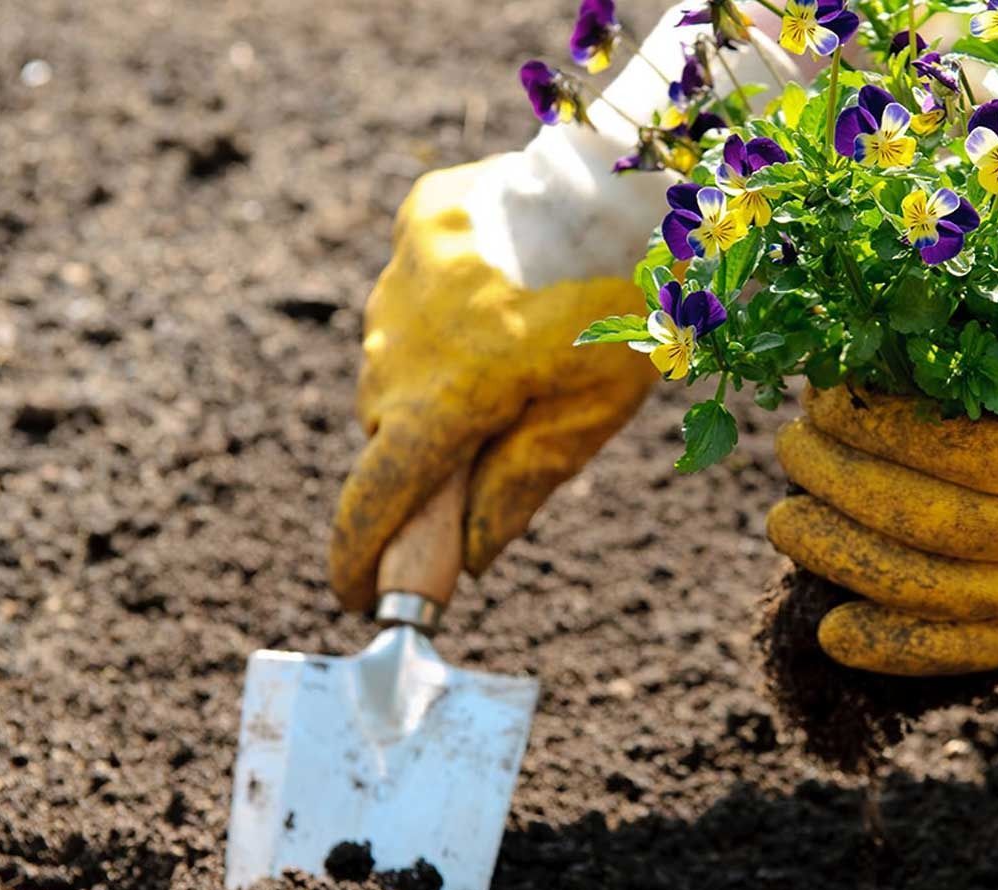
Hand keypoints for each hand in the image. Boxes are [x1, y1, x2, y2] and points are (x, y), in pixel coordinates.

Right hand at [328, 160, 654, 611]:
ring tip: (508, 351)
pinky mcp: (420, 221)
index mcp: (445, 401)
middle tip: (483, 437)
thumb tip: (467, 559)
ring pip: (393, 357)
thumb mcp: (588, 417)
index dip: (358, 556)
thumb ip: (516, 488)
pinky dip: (443, 307)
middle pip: (387, 427)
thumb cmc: (631, 313)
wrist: (640, 190)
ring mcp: (402, 276)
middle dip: (422, 449)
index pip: (374, 497)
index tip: (357, 593)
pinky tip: (500, 293)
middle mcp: (400, 342)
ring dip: (430, 376)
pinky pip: (412, 288)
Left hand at [767, 387, 997, 674]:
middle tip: (789, 448)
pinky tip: (831, 634)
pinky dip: (892, 649)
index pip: (956, 448)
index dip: (878, 424)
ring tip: (783, 521)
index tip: (826, 397)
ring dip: (842, 557)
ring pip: (930, 588)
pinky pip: (962, 652)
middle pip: (928, 518)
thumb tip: (909, 307)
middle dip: (841, 482)